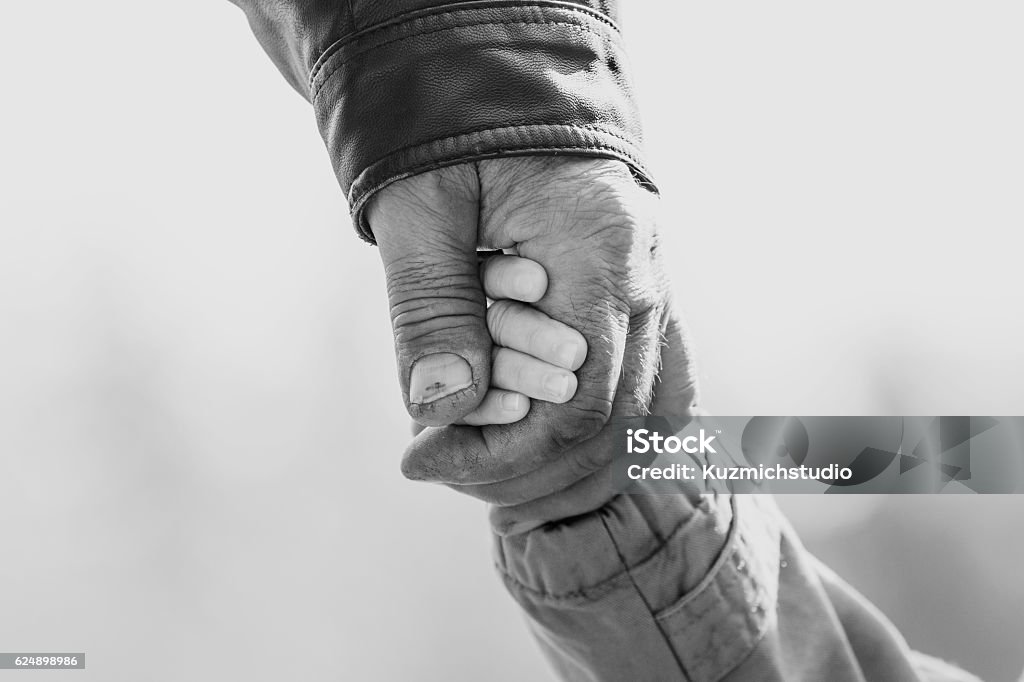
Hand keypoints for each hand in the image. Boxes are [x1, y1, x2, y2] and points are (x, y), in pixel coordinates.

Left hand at [368, 157, 696, 490]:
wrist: (504, 81)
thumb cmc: (457, 131)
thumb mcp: (422, 207)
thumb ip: (431, 307)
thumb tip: (441, 408)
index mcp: (600, 252)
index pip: (575, 402)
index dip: (501, 452)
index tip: (423, 459)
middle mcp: (645, 278)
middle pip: (612, 425)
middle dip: (523, 466)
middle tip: (441, 462)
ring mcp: (654, 287)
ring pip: (644, 418)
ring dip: (566, 462)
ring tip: (487, 468)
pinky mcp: (642, 294)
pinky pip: (656, 385)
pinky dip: (608, 433)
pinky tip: (554, 451)